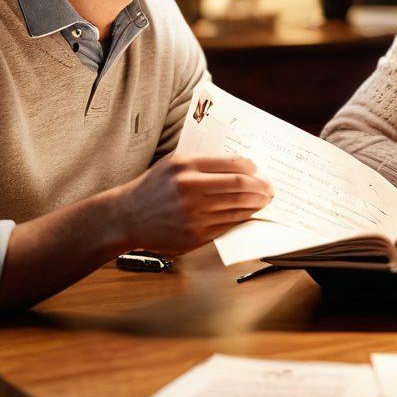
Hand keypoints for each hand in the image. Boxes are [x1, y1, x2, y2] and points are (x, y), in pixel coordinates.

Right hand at [111, 154, 272, 254]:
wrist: (127, 217)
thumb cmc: (152, 188)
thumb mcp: (172, 164)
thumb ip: (201, 162)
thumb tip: (238, 164)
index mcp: (185, 166)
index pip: (231, 164)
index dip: (250, 167)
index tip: (257, 169)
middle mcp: (189, 188)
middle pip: (239, 185)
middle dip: (260, 187)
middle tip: (269, 188)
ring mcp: (193, 213)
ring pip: (237, 207)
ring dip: (255, 203)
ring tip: (263, 200)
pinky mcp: (196, 234)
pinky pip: (228, 224)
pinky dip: (242, 218)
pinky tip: (247, 214)